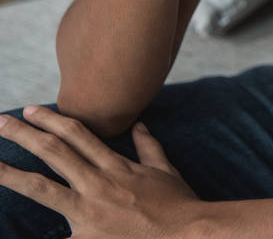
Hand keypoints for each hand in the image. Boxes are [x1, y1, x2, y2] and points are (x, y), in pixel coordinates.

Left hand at [0, 107, 201, 237]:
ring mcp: (89, 212)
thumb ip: (149, 147)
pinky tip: (10, 234)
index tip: (31, 110)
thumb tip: (140, 124)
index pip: (78, 135)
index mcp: (116, 166)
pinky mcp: (87, 238)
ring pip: (42, 189)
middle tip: (1, 122)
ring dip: (11, 175)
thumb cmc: (179, 204)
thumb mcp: (166, 171)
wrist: (189, 234)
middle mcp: (98, 183)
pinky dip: (37, 236)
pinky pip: (55, 238)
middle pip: (54, 153)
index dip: (51, 120)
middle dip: (25, 135)